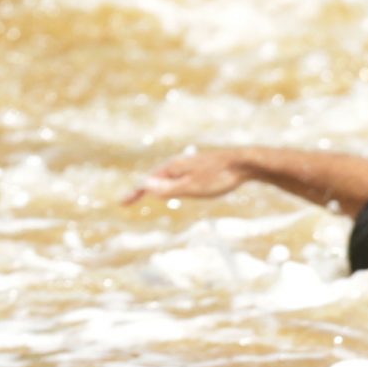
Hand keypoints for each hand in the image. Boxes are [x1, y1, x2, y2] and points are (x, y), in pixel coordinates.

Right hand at [124, 149, 250, 204]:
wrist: (245, 163)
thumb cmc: (220, 177)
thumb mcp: (193, 187)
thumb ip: (170, 188)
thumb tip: (145, 186)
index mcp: (174, 168)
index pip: (148, 182)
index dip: (135, 193)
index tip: (121, 203)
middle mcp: (180, 163)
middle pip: (156, 177)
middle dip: (143, 187)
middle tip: (130, 198)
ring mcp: (192, 164)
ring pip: (169, 175)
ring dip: (157, 183)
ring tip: (149, 192)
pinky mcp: (204, 166)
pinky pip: (182, 175)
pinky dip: (173, 181)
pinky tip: (181, 185)